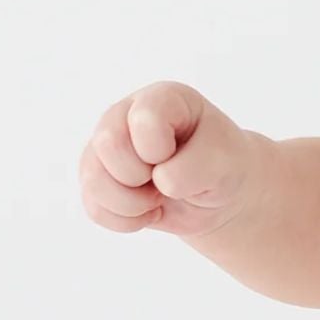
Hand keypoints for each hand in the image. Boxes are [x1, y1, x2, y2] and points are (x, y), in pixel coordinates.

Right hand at [78, 82, 264, 240]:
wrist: (217, 195)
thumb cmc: (222, 166)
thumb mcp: (226, 162)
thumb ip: (196, 166)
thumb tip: (159, 182)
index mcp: (163, 99)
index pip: (144, 118)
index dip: (159, 149)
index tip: (179, 154)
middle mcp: (127, 115)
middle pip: (108, 144)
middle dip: (141, 175)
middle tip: (169, 179)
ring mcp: (107, 147)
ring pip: (93, 179)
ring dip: (132, 203)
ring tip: (159, 197)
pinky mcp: (98, 179)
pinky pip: (94, 208)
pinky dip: (125, 220)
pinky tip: (148, 211)